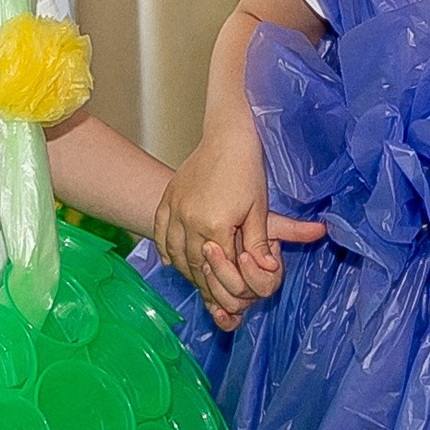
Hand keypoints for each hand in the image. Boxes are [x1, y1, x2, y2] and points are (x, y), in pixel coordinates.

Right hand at [153, 133, 322, 322]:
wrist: (227, 137)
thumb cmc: (247, 170)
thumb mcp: (258, 210)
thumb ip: (259, 243)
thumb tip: (268, 269)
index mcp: (214, 224)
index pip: (217, 266)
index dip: (224, 281)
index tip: (230, 292)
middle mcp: (189, 220)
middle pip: (193, 263)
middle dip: (204, 281)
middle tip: (213, 291)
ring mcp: (174, 209)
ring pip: (174, 252)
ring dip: (185, 269)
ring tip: (197, 277)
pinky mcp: (168, 200)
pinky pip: (160, 233)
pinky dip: (166, 250)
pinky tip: (173, 260)